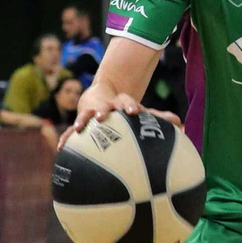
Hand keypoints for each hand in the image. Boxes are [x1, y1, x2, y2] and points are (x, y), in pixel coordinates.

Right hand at [59, 87, 179, 150]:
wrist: (99, 95)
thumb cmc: (124, 108)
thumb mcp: (141, 111)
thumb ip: (159, 118)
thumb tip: (180, 123)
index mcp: (121, 103)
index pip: (127, 102)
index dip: (129, 106)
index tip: (133, 111)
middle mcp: (106, 107)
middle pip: (105, 106)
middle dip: (104, 110)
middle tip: (103, 116)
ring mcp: (91, 113)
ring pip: (86, 116)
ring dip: (83, 120)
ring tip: (81, 127)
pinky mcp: (81, 121)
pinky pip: (72, 131)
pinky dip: (67, 137)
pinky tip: (61, 147)